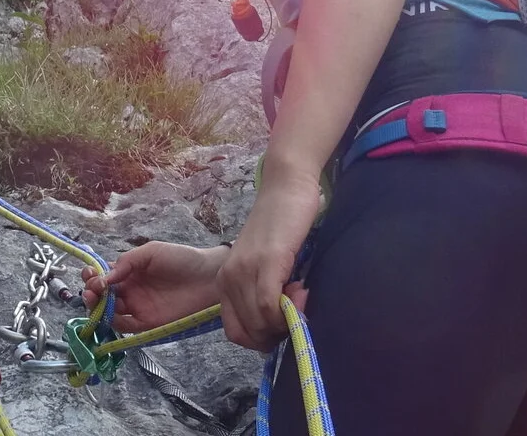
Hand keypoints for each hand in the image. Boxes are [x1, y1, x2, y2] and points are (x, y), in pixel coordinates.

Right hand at [80, 242, 226, 333]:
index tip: (90, 275)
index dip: (93, 277)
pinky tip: (109, 314)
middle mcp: (131, 291)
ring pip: (111, 312)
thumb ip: (127, 262)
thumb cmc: (181, 259)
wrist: (208, 277)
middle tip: (90, 290)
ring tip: (94, 300)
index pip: (104, 277)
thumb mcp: (151, 252)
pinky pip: (127, 327)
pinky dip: (114, 323)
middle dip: (91, 293)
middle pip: (103, 296)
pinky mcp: (148, 323)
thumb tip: (106, 276)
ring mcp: (139, 307)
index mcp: (129, 273)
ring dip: (98, 308)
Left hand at [216, 170, 324, 350]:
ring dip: (286, 320)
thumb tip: (280, 326)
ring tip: (301, 293)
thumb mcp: (265, 266)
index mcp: (225, 282)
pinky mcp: (265, 262)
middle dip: (277, 333)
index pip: (235, 332)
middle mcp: (228, 278)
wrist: (285, 187)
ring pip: (260, 323)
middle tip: (298, 306)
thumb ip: (265, 293)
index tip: (283, 323)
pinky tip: (302, 289)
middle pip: (248, 333)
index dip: (262, 338)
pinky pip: (269, 306)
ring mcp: (244, 270)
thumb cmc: (280, 227)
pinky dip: (288, 310)